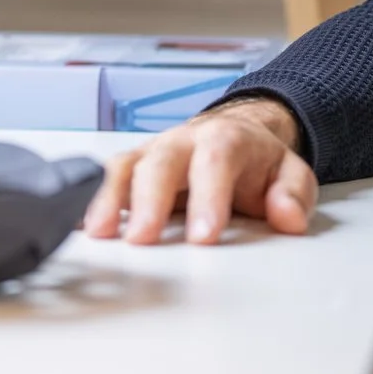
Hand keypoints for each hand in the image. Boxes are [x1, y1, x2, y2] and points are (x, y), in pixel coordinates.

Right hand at [82, 95, 316, 244]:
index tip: (204, 236)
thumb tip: (288, 216)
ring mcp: (152, 153)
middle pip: (160, 163)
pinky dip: (90, 199)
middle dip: (149, 201)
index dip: (208, 198)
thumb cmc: (254, 162)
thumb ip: (293, 193)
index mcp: (224, 140)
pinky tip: (79, 225)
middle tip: (142, 238)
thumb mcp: (290, 173)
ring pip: (125, 167)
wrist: (233, 135)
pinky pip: (105, 178)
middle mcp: (181, 142)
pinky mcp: (131, 168)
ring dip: (108, 198)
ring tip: (99, 233)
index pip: (214, 162)